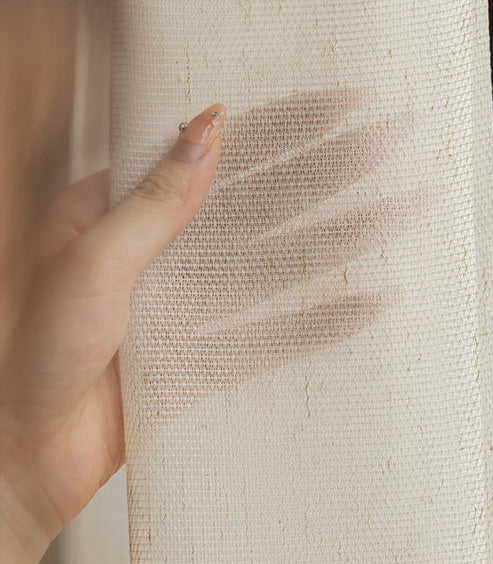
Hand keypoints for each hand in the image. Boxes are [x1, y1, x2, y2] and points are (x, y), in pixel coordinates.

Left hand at [0, 90, 414, 563]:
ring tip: (385, 220)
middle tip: (378, 152)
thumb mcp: (90, 263)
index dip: (269, 130)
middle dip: (316, 179)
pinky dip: (310, 321)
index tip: (329, 108)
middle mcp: (147, 256)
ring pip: (264, 267)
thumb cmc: (27, 355)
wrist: (22, 455)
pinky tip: (355, 304)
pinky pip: (263, 335)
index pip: (203, 155)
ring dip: (326, 244)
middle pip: (247, 206)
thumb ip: (154, 204)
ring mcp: (175, 309)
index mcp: (108, 214)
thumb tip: (207, 134)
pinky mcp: (193, 361)